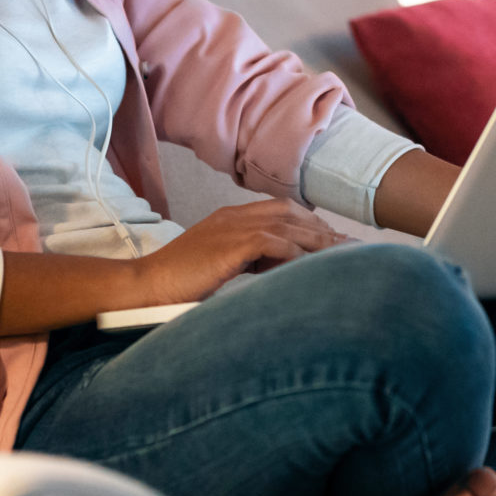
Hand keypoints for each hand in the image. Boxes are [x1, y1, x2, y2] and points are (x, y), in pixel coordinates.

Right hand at [132, 199, 346, 304]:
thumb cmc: (179, 282)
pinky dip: (296, 253)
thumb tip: (281, 267)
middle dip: (321, 227)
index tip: (332, 238)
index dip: (309, 223)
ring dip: (318, 240)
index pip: (280, 210)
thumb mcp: (219, 264)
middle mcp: (234, 216)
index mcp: (230, 218)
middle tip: (347, 245)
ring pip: (287, 225)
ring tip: (342, 254)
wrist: (147, 285)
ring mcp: (231, 228)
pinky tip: (312, 266)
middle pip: (290, 212)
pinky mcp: (230, 246)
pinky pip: (274, 243)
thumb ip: (248, 259)